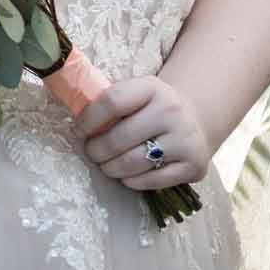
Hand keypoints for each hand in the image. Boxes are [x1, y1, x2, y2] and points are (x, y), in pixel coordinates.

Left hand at [72, 75, 210, 190]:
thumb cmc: (150, 108)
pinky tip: (126, 175)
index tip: (77, 131)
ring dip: (110, 168)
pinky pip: (151, 181)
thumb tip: (75, 127)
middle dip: (96, 150)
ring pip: (133, 163)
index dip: (88, 120)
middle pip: (119, 137)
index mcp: (152, 87)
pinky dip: (131, 181)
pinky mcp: (194, 166)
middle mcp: (172, 111)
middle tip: (90, 153)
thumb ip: (108, 104)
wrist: (194, 120)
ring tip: (105, 165)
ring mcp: (185, 140)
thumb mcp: (134, 94)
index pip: (112, 102)